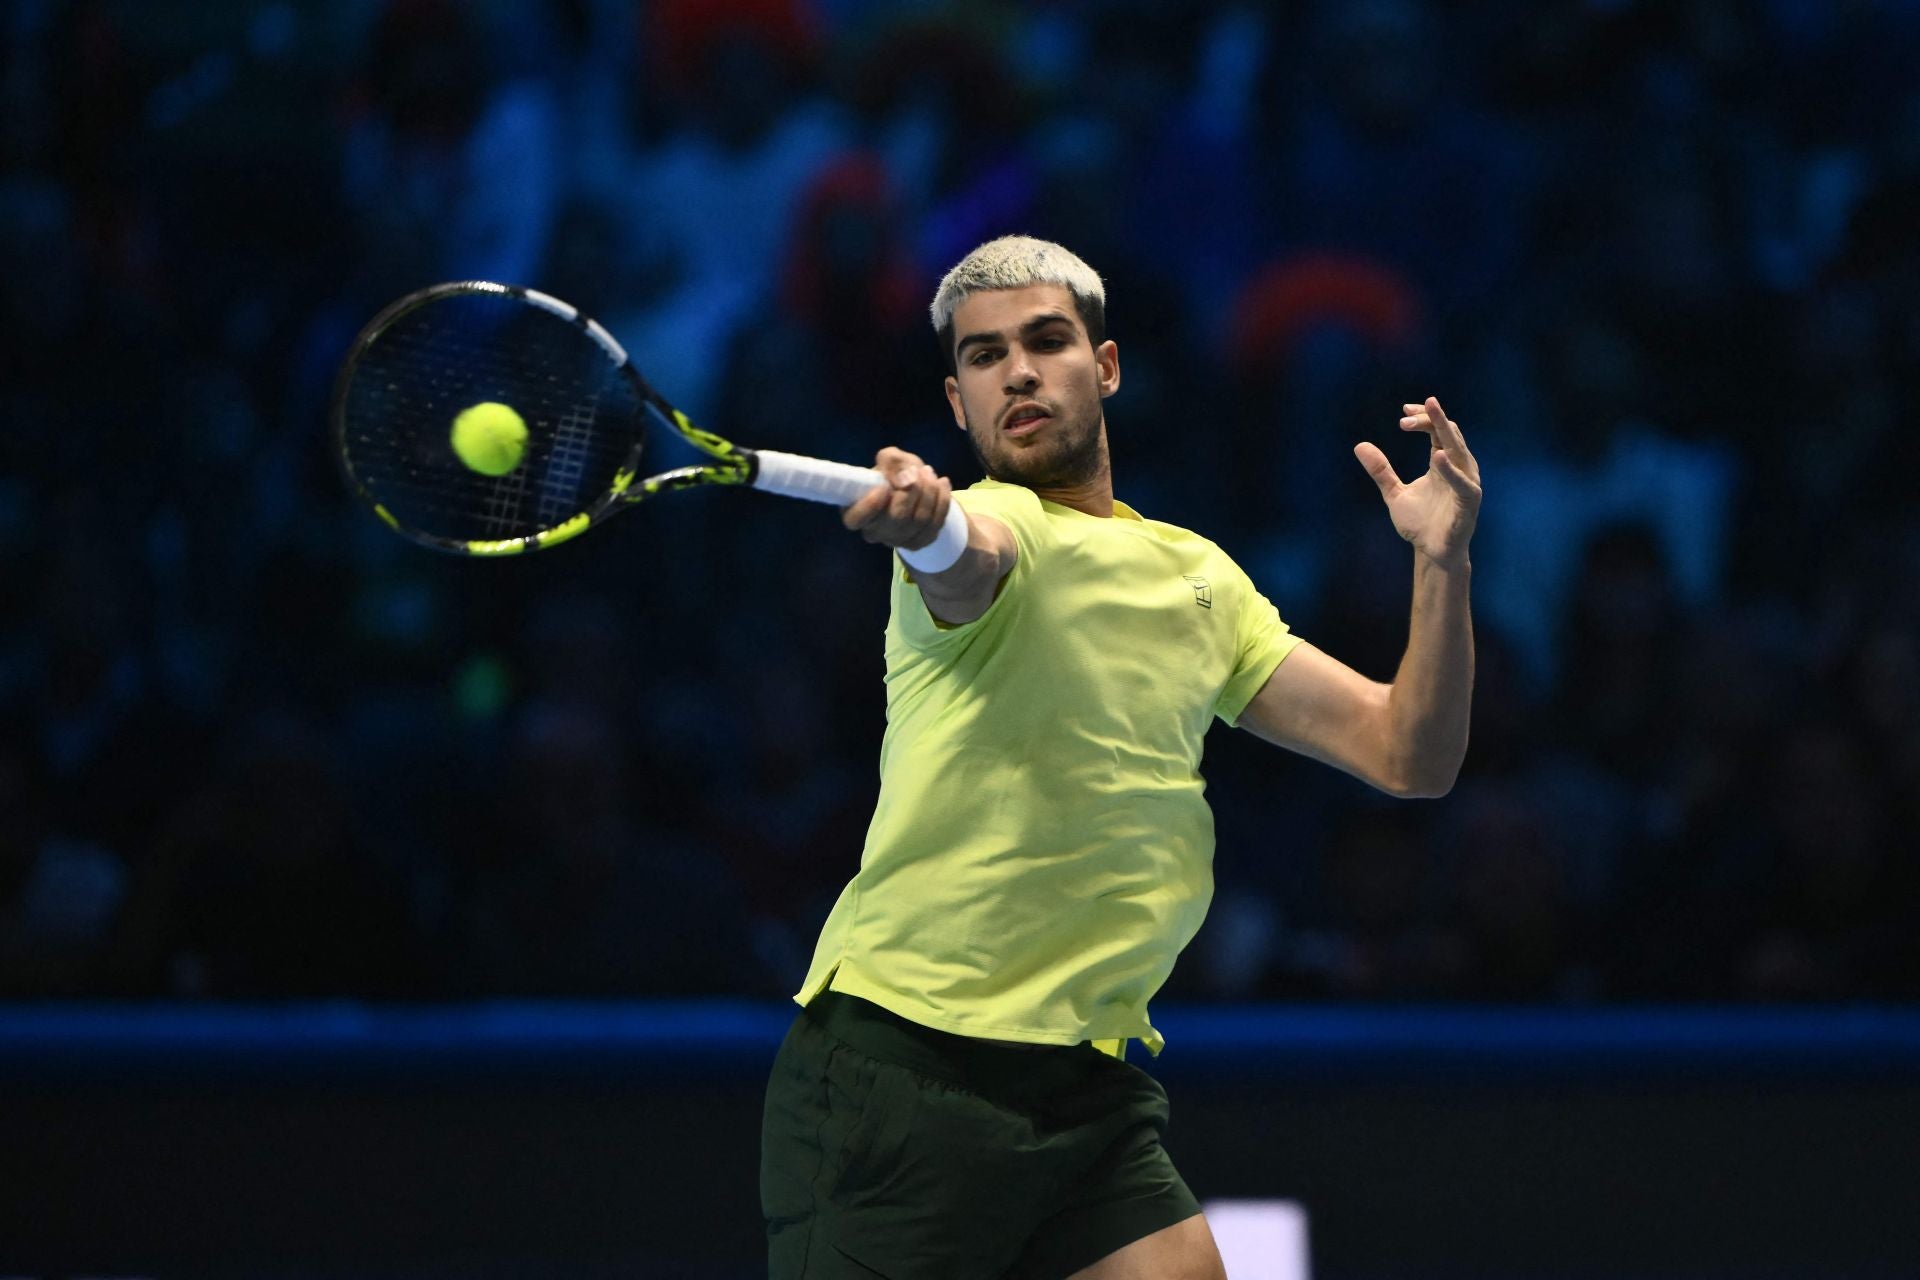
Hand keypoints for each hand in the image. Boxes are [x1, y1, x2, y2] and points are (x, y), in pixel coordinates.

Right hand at [842, 446, 954, 553]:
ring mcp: (896, 541)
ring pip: (920, 520)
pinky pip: (935, 524)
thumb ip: (891, 461)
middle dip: (913, 490)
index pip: (856, 519)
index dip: (869, 506)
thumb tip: (904, 479)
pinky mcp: (918, 543)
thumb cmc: (894, 473)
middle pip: (897, 517)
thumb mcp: (891, 458)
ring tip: (929, 473)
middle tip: (917, 471)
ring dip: (930, 492)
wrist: (916, 488)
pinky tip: (942, 483)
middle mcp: (874, 531)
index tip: (883, 488)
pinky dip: (942, 500)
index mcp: (856, 510)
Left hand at [1354, 396, 1481, 568]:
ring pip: (1459, 451)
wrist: (1431, 552)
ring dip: (1445, 431)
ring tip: (1431, 415)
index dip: (1423, 418)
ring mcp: (1466, 483)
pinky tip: (1437, 457)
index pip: (1437, 431)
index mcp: (1442, 463)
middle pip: (1449, 434)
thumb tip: (1360, 445)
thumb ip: (1380, 471)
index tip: (1403, 411)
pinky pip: (1463, 483)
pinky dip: (1451, 470)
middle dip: (1433, 418)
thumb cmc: (1419, 523)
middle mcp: (1458, 468)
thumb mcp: (1394, 493)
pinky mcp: (1470, 501)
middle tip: (1413, 408)